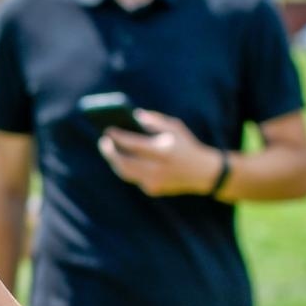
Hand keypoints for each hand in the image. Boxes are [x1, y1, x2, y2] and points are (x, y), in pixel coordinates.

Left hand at [96, 110, 222, 196]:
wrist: (202, 173)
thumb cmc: (185, 145)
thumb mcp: (175, 127)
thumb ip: (154, 120)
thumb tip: (133, 115)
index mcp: (163, 151)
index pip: (134, 144)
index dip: (118, 137)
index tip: (108, 130)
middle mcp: (158, 169)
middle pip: (125, 163)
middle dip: (110, 152)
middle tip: (103, 141)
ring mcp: (154, 181)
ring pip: (125, 173)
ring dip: (114, 161)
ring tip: (108, 149)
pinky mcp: (152, 189)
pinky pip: (133, 177)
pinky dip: (126, 167)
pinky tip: (120, 157)